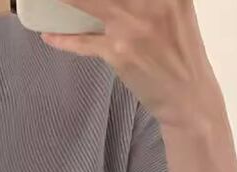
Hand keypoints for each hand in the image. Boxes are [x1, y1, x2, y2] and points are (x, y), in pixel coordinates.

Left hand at [39, 0, 222, 128]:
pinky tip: (48, 34)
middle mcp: (152, 0)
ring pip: (87, 2)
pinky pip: (82, 42)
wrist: (187, 97)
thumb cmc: (180, 54)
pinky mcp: (118, 52)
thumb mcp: (175, 10)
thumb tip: (116, 2)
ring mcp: (132, 26)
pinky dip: (63, 39)